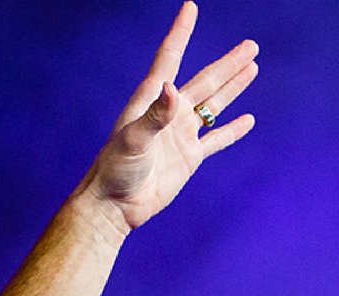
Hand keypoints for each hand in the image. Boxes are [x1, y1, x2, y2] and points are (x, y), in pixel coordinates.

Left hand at [81, 2, 258, 234]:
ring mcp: (179, 136)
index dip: (181, 33)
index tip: (189, 8)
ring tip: (252, 67)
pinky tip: (248, 119)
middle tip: (251, 45)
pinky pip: (215, 140)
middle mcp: (167, 114)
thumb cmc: (114, 171)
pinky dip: (231, 130)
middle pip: (204, 81)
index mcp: (150, 102)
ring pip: (213, 105)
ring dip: (233, 87)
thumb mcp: (132, 140)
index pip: (169, 59)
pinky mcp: (188, 158)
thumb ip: (154, 115)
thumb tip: (172, 88)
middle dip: (228, 63)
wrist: (113, 207)